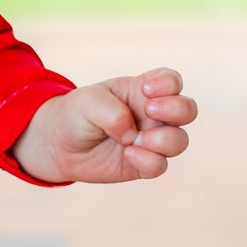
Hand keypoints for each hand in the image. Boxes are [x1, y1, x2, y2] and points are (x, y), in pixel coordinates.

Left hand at [11, 67, 196, 184]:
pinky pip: (161, 166)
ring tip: (133, 140)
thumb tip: (133, 135)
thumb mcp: (87, 101)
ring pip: (179, 141)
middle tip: (149, 110)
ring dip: (162, 140)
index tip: (145, 89)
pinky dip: (149, 161)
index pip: (172, 81)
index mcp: (142, 91)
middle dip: (177, 109)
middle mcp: (152, 115)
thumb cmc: (76, 114)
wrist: (58, 145)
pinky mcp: (142, 165)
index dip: (169, 84)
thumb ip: (112, 111)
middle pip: (188, 109)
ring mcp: (150, 141)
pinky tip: (128, 155)